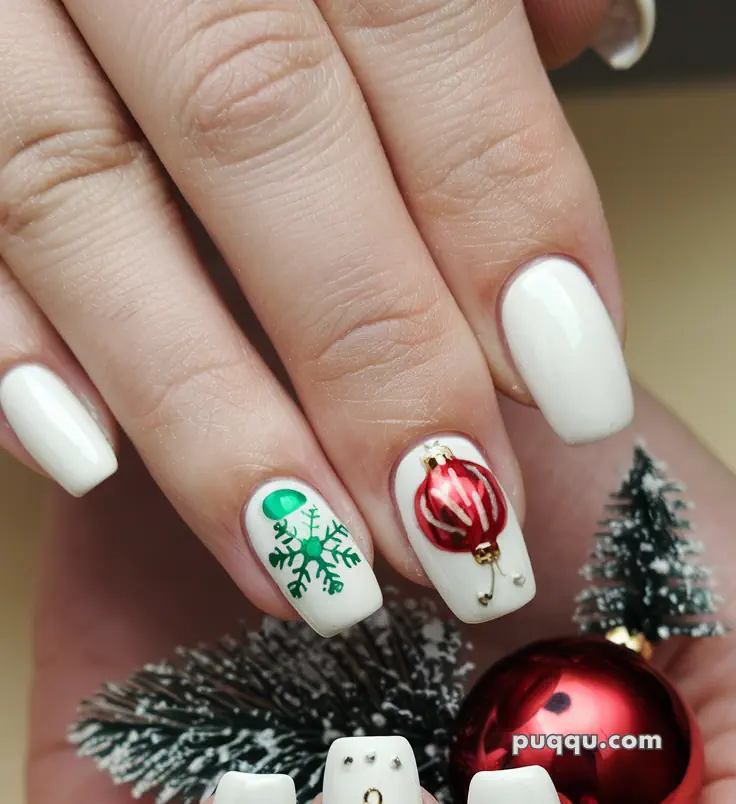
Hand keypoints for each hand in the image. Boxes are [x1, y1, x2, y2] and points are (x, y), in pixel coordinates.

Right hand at [0, 0, 643, 637]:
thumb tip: (590, 40)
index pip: (409, 17)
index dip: (499, 203)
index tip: (566, 377)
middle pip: (254, 124)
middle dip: (367, 353)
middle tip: (448, 522)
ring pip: (79, 196)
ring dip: (203, 410)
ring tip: (307, 564)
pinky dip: (8, 346)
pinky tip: (87, 463)